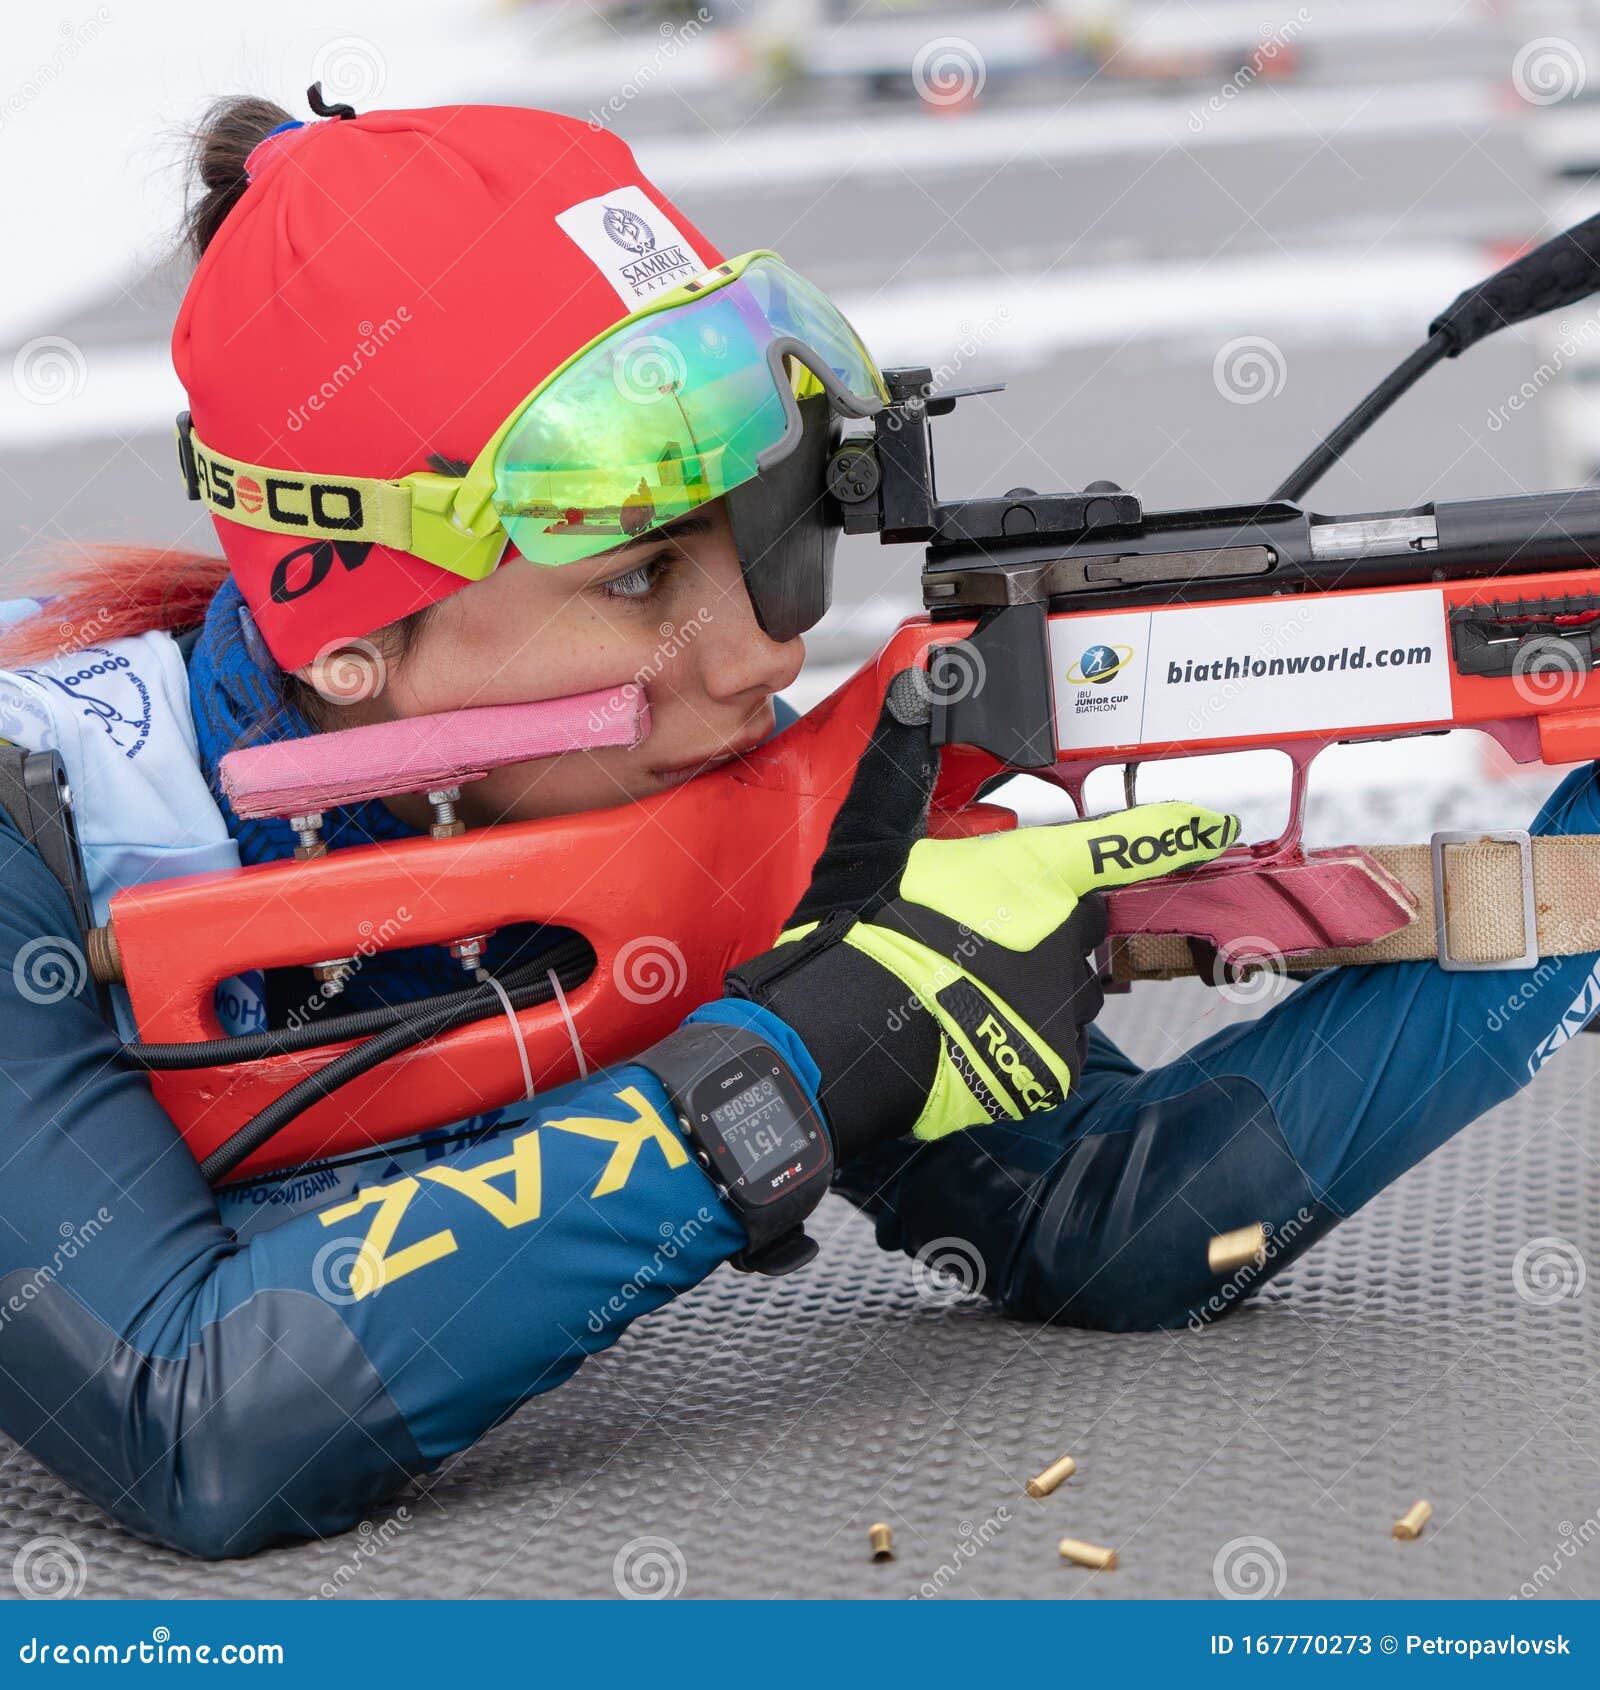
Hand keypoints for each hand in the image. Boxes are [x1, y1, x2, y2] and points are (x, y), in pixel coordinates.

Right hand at [725, 672, 1238, 1157]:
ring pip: (1069, 986)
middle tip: (976, 935)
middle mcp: (1064, 936)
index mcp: (1032, 872)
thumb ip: (907, 764)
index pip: (1120, 843)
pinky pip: (1052, 1042)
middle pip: (1082, 922)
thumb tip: (912, 688)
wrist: (849, 1033)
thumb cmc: (864, 933)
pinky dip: (1020, 1038)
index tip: (1214, 824)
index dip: (1171, 831)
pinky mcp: (1054, 1063)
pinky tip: (969, 1029)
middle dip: (1045, 926)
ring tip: (964, 987)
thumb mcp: (877, 833)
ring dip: (1033, 983)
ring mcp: (1064, 1004)